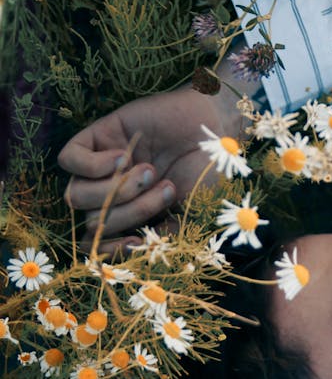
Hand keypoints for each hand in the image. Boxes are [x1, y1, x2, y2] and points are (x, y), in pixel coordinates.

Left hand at [56, 67, 250, 253]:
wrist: (215, 129)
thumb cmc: (207, 175)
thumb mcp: (190, 217)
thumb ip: (162, 238)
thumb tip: (136, 250)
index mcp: (130, 218)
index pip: (97, 244)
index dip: (110, 249)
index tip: (137, 241)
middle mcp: (111, 195)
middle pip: (93, 221)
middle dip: (132, 211)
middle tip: (167, 188)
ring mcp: (101, 168)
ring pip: (76, 195)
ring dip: (116, 190)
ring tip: (150, 171)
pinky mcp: (97, 138)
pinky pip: (69, 160)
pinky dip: (93, 166)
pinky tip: (124, 157)